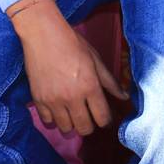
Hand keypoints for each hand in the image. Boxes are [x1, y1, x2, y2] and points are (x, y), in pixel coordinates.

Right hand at [12, 0, 127, 135]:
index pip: (103, 118)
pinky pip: (47, 121)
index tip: (106, 116)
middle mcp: (72, 98)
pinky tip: (57, 106)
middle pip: (85, 129)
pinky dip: (54, 117)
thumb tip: (124, 97)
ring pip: (66, 128)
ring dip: (72, 122)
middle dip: (91, 124)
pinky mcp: (38, 99)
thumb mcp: (96, 60)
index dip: (108, 120)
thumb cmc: (73, 44)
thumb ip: (111, 82)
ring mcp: (53, 100)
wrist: (43, 34)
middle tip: (90, 114)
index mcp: (90, 87)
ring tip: (73, 110)